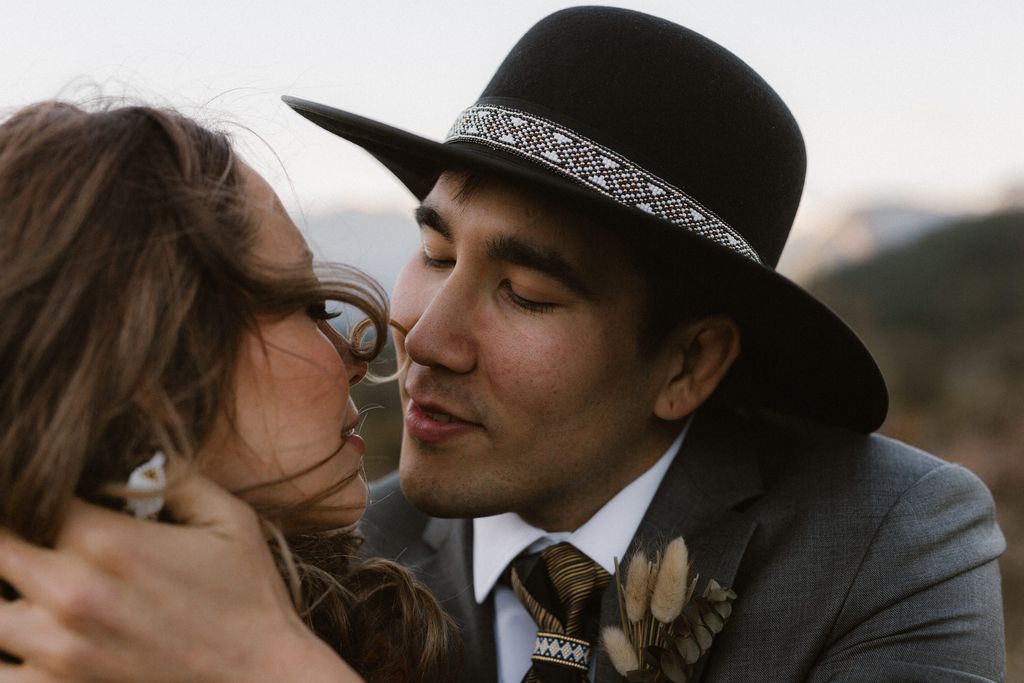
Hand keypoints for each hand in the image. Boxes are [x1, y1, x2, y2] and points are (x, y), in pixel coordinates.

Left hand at [0, 473, 360, 682]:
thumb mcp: (228, 519)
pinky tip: (20, 632)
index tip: (44, 489)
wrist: (265, 680)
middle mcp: (70, 595)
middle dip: (11, 531)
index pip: (26, 495)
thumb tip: (146, 413)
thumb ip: (176, 471)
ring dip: (4, 590)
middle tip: (32, 528)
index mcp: (108, 542)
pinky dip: (2, 650)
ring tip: (26, 580)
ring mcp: (57, 652)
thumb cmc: (249, 596)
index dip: (29, 485)